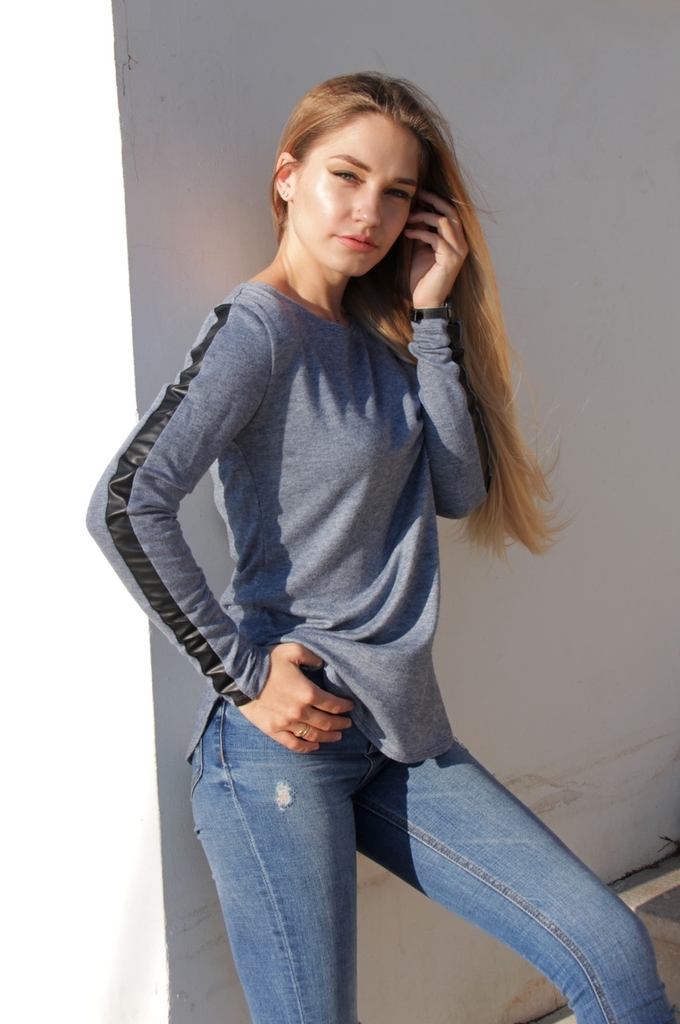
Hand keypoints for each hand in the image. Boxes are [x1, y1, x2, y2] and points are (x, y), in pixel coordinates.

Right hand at [238, 643, 353, 751]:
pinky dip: (306, 747)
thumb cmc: (268, 661)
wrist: (240, 675)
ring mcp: (286, 723)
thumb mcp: (293, 650)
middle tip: (348, 723)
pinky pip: (293, 744)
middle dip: (340, 724)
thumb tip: (323, 664)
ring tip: (337, 736)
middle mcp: (299, 712)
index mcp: (307, 693)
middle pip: (326, 723)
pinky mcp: (273, 730)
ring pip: (313, 735)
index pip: (333, 704)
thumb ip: (312, 657)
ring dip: (328, 737)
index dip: (344, 707)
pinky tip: (315, 746)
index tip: (350, 706)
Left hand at [404, 190, 468, 308]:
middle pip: (451, 212)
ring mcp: (458, 251)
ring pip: (444, 221)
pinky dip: (420, 232)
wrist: (426, 301)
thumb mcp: (421, 249)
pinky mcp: (451, 259)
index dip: (436, 200)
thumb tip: (415, 213)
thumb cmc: (423, 277)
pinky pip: (436, 238)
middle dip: (434, 200)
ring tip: (409, 217)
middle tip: (418, 195)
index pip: (451, 212)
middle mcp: (461, 243)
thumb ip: (422, 232)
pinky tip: (408, 233)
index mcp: (456, 240)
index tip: (420, 194)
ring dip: (425, 216)